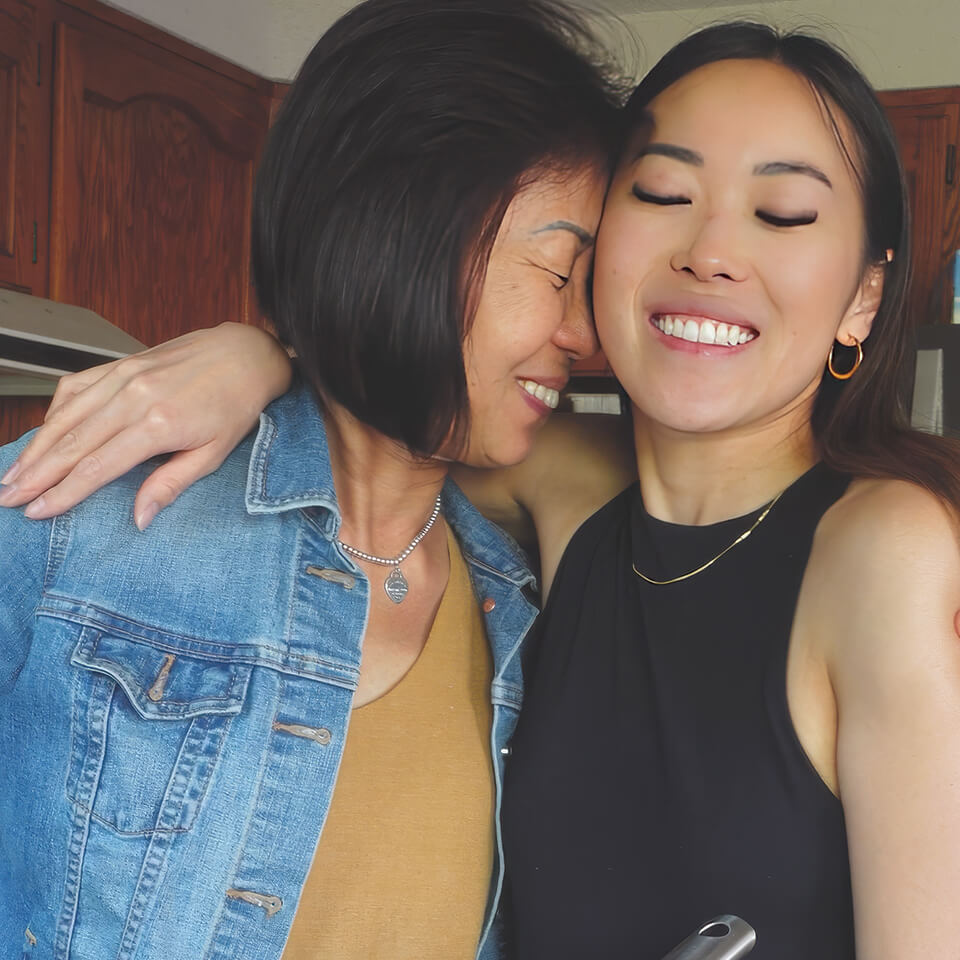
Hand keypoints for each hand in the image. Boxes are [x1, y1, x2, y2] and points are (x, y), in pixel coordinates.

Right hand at [0, 323, 292, 528]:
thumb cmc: (236, 405)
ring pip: (66, 415)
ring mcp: (124, 376)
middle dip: (36, 474)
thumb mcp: (214, 454)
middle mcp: (134, 397)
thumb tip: (139, 519)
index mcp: (158, 425)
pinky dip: (55, 411)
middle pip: (72, 442)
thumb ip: (171, 484)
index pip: (97, 466)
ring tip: (13, 473)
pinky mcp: (121, 363)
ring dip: (36, 446)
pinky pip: (76, 387)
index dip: (63, 492)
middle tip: (7, 497)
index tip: (37, 511)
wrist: (245, 354)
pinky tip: (44, 432)